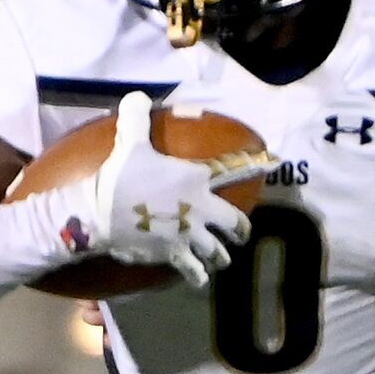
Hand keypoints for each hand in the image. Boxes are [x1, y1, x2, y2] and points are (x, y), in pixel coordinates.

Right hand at [84, 91, 256, 287]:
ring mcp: (190, 236)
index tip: (275, 161)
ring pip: (219, 254)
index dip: (255, 164)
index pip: (232, 169)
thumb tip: (137, 96)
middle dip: (240, 231)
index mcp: (195, 178)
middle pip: (235, 224)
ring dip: (220, 256)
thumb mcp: (129, 143)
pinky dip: (198, 276)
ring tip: (219, 259)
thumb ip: (136, 118)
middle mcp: (201, 209)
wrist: (99, 215)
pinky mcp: (175, 256)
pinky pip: (195, 272)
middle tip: (239, 234)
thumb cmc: (118, 178)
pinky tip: (198, 277)